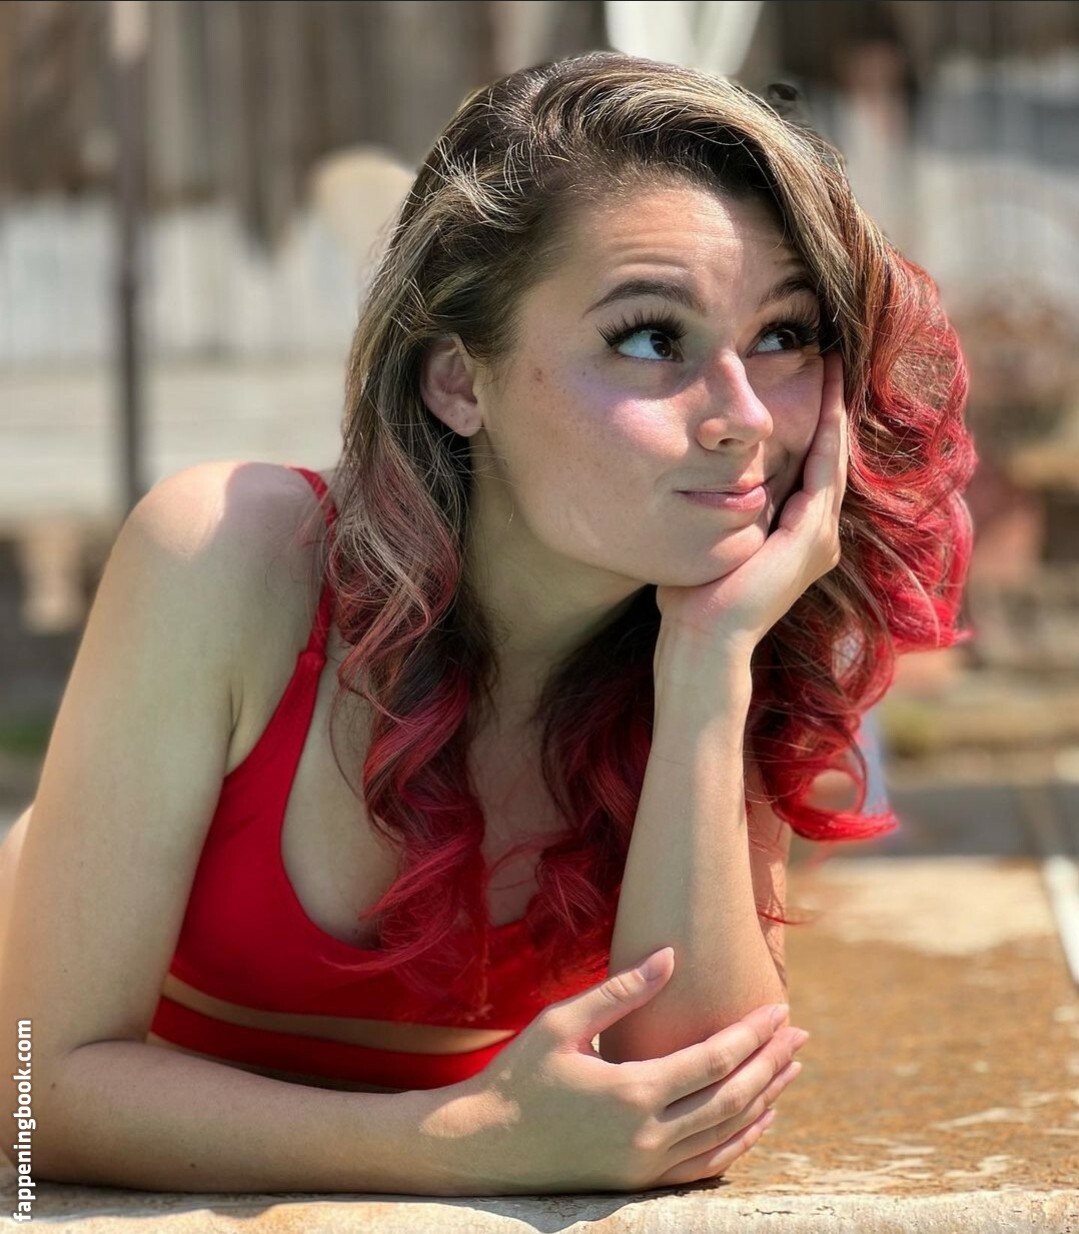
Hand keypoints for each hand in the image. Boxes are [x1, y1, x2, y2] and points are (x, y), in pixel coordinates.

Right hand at [418, 949, 807, 1195]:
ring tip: (790, 1069)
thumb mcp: (563, 1022)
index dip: (752, 1033)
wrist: (484, 1146)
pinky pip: (706, 1166)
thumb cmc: (519, 1075)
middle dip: (770, 1064)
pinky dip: (740, 1142)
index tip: (780, 1009)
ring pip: (726, 1135)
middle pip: (731, 1099)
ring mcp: (645, 1167)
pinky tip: (758, 1120)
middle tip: (799, 1034)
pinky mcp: (639, 1184)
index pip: (714, 1060)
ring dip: (764, 1100)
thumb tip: (670, 956)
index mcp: (632, 1092)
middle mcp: (647, 1137)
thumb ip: (621, 992)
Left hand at [655, 348, 848, 662]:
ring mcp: (819, 539)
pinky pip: (822, 474)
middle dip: (830, 407)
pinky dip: (826, 438)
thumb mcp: (713, 538)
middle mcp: (817, 536)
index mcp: (796, 536)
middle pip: (829, 455)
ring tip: (832, 368)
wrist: (703, 640)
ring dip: (833, 413)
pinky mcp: (811, 540)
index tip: (807, 379)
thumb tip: (699, 477)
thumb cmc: (694, 599)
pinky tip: (827, 406)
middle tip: (830, 357)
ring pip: (832, 458)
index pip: (809, 466)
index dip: (812, 422)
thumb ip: (721, 509)